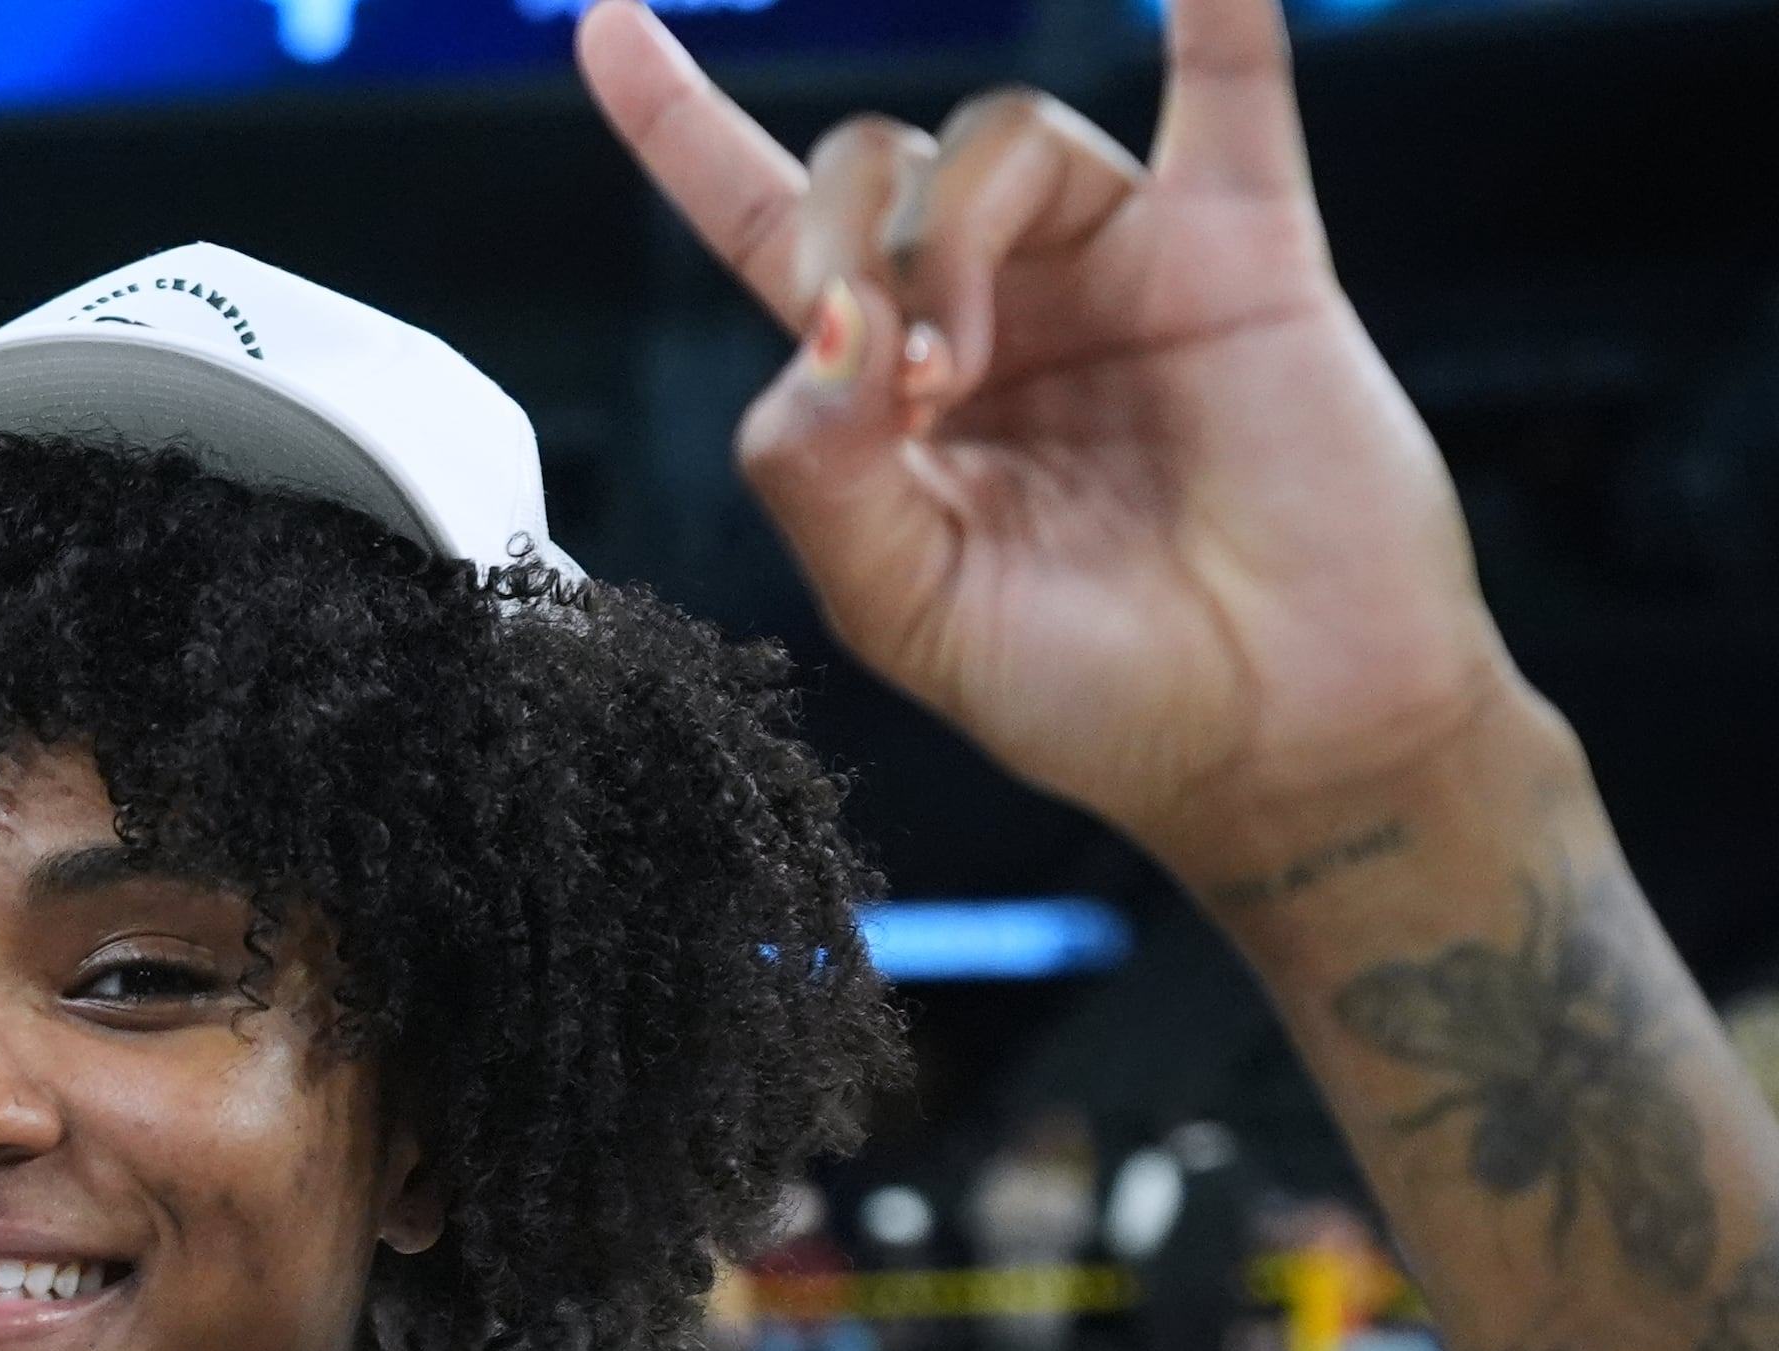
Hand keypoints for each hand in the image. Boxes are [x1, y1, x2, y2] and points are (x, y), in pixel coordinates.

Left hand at [574, 0, 1533, 862]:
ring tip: (967, 364)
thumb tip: (825, 324)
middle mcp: (992, 308)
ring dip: (954, 231)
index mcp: (887, 394)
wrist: (1279, 741)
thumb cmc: (1094, 694)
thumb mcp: (902, 609)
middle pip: (870, 170)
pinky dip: (1216, 10)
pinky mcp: (1243, 254)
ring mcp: (1114, 268)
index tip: (607, 30)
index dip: (679, 128)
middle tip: (896, 386)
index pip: (761, 228)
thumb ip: (821, 472)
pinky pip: (1230, 93)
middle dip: (845, 247)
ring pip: (999, 139)